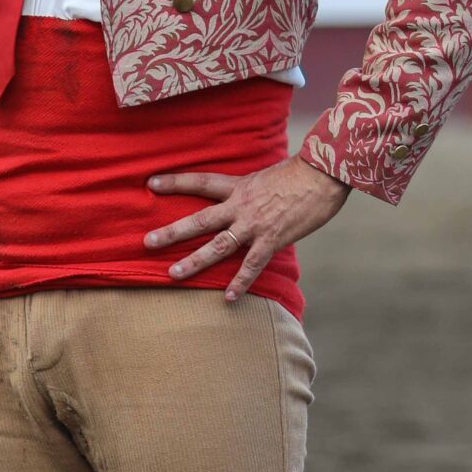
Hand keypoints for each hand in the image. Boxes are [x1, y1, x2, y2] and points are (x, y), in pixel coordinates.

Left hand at [144, 157, 348, 300]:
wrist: (324, 174)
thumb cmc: (302, 173)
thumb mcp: (268, 176)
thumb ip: (253, 191)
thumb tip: (249, 199)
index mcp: (239, 186)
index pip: (200, 182)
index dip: (175, 182)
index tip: (151, 183)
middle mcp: (240, 206)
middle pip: (199, 220)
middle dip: (172, 231)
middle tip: (147, 242)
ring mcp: (255, 225)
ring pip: (218, 246)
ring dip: (194, 260)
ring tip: (173, 273)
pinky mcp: (272, 239)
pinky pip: (252, 265)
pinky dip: (240, 282)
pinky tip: (228, 298)